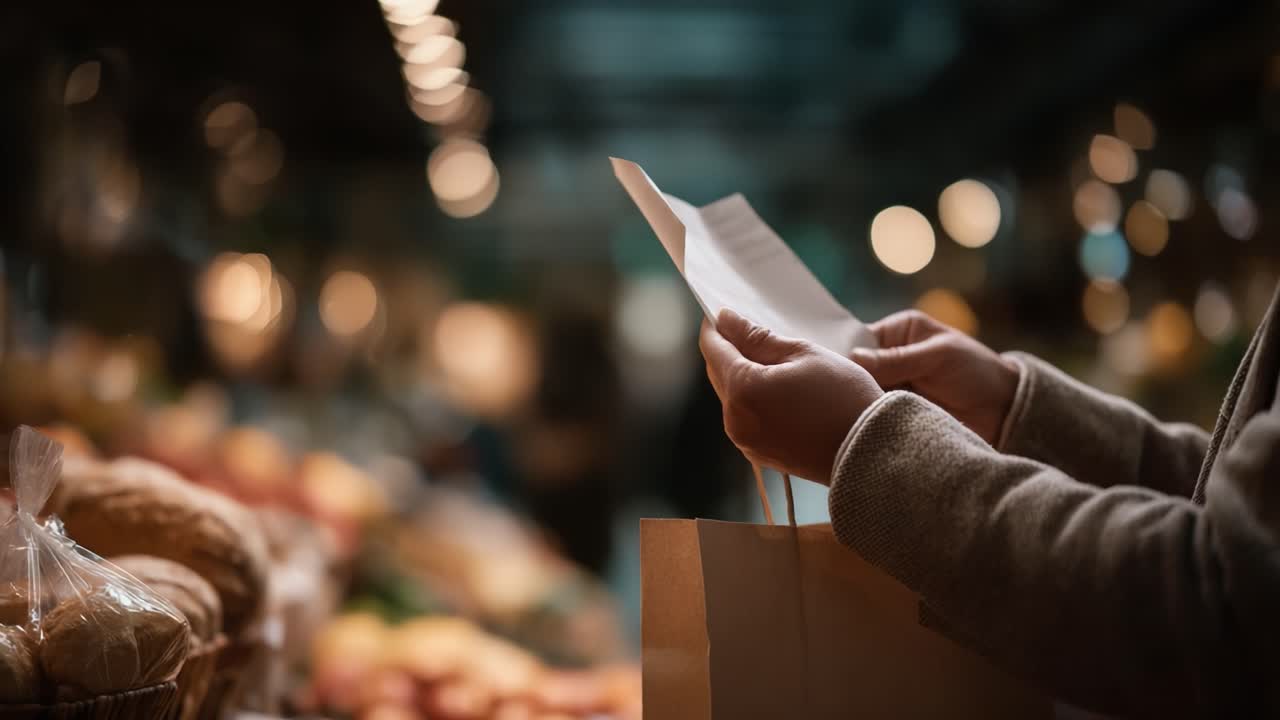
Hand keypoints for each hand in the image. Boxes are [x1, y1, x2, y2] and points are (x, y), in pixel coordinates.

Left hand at [699, 309, 883, 483]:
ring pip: (731, 396)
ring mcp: (745, 440)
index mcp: (743, 390)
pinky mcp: (758, 453)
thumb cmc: (843, 397)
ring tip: (774, 362)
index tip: (724, 312)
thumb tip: (727, 320)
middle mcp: (734, 419)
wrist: (870, 453)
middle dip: (730, 350)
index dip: (716, 326)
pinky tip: (779, 390)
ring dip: (743, 375)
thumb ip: (758, 337)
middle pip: (719, 373)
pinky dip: (754, 399)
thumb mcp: (803, 354)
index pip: (714, 348)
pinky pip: (745, 417)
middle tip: (752, 332)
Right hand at [850, 310, 1018, 445]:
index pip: (858, 339)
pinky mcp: (895, 411)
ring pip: (861, 393)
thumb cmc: (976, 372)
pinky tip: (860, 423)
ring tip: (847, 412)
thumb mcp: (936, 358)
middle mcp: (890, 356)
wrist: (1003, 411)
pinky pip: (874, 413)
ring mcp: (891, 386)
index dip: (843, 353)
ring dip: (859, 402)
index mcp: (899, 332)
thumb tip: (853, 359)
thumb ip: (896, 360)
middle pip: (856, 368)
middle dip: (849, 381)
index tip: (829, 368)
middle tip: (836, 395)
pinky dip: (869, 418)